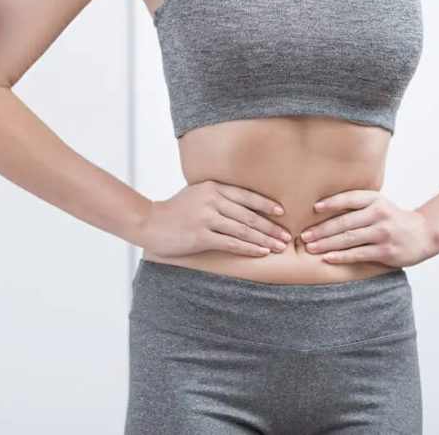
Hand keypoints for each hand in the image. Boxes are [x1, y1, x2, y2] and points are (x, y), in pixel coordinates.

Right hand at [135, 180, 292, 257]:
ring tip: (278, 246)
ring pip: (243, 229)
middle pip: (249, 214)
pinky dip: (248, 248)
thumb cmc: (175, 210)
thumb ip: (218, 194)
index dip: (266, 204)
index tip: (282, 213)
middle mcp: (211, 200)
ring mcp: (206, 218)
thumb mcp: (196, 193)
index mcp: (212, 186)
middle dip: (271, 226)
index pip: (246, 195)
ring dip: (264, 239)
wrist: (151, 223)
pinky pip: (231, 243)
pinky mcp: (201, 236)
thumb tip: (245, 204)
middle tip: (287, 235)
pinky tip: (261, 252)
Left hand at [299, 189, 437, 266]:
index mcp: (375, 199)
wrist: (423, 234)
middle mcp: (379, 214)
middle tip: (303, 235)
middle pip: (344, 222)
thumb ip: (355, 204)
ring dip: (326, 244)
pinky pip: (359, 254)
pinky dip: (341, 256)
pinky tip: (328, 257)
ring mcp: (383, 233)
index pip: (350, 199)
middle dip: (321, 230)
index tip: (314, 208)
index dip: (332, 203)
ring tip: (309, 247)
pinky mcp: (386, 251)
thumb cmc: (391, 218)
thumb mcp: (377, 204)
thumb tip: (319, 207)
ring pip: (349, 239)